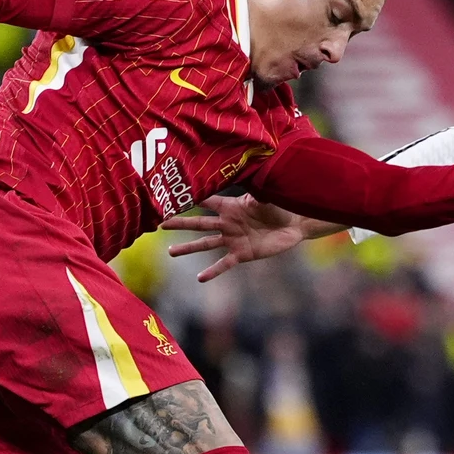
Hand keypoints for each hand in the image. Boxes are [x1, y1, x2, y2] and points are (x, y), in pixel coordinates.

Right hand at [162, 194, 324, 282]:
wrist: (293, 224)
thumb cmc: (280, 206)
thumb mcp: (266, 197)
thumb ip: (255, 191)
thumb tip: (251, 176)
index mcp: (231, 207)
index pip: (207, 201)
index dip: (192, 198)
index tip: (172, 196)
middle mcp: (227, 223)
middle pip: (199, 223)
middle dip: (180, 223)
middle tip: (160, 224)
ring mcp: (233, 239)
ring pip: (205, 244)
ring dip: (188, 248)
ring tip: (171, 252)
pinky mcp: (242, 254)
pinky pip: (224, 263)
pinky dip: (213, 271)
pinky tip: (200, 278)